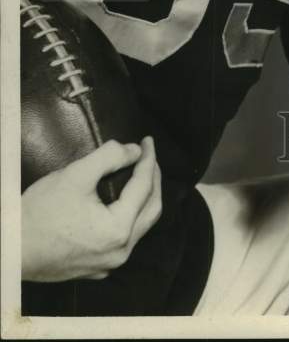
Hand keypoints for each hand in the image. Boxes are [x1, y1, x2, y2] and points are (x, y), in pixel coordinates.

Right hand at [21, 136, 161, 281]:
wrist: (11, 250)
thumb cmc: (39, 213)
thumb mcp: (76, 175)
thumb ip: (110, 157)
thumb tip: (135, 150)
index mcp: (119, 229)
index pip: (144, 186)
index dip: (148, 159)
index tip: (147, 140)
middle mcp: (120, 252)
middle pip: (151, 209)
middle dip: (153, 179)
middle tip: (148, 157)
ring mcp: (108, 264)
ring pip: (141, 227)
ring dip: (144, 199)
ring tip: (141, 175)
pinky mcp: (96, 269)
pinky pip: (125, 240)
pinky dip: (131, 218)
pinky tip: (124, 205)